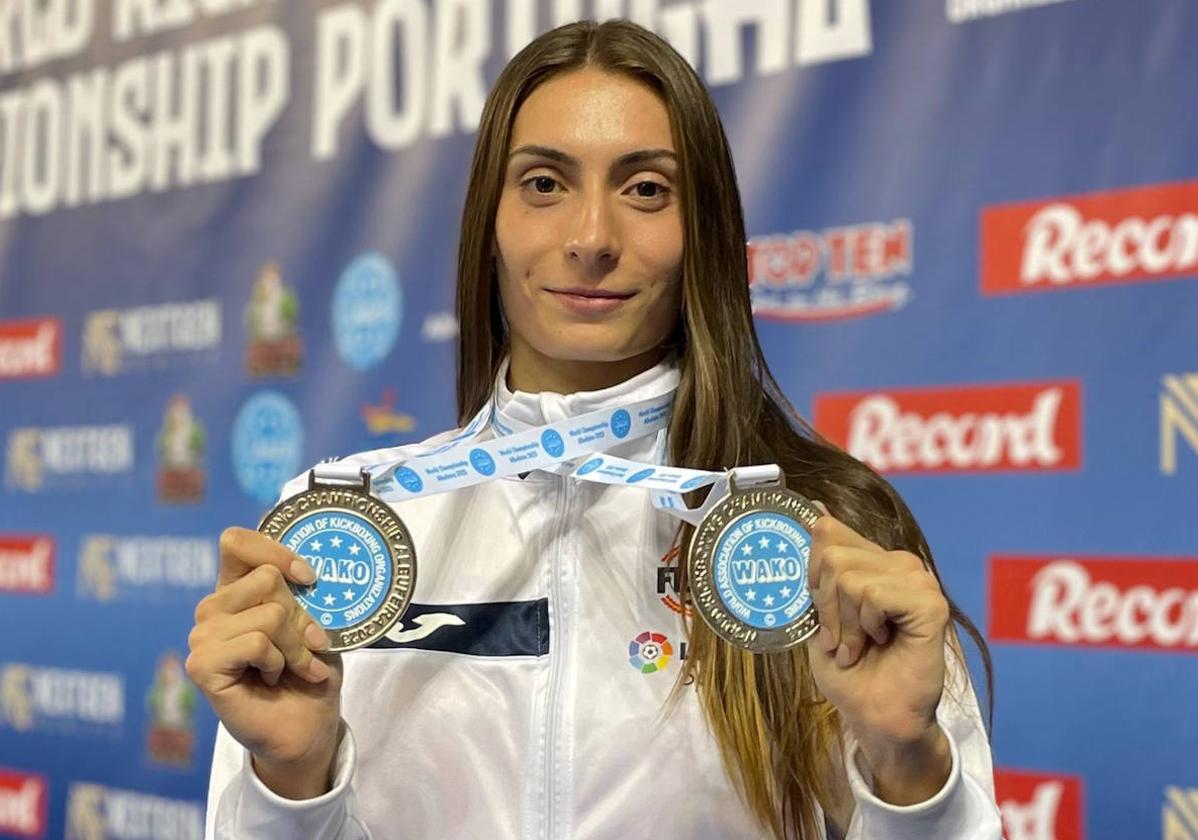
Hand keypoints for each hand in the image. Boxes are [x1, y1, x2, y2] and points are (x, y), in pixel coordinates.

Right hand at [186, 527, 342, 798]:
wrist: (307, 725)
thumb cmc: (310, 670)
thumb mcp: (313, 623)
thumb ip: (298, 594)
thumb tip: (300, 577)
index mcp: (236, 589)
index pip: (235, 542)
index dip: (274, 550)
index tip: (308, 578)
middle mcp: (213, 609)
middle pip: (266, 579)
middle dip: (302, 615)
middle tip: (308, 646)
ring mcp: (202, 637)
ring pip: (269, 614)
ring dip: (295, 645)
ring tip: (293, 667)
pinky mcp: (202, 666)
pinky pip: (256, 642)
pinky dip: (278, 662)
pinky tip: (273, 679)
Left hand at [804, 505, 951, 803]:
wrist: (875, 716)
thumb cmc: (848, 670)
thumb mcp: (820, 612)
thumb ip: (821, 564)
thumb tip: (815, 507)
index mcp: (875, 561)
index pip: (830, 532)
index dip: (812, 573)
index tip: (820, 612)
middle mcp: (900, 564)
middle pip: (833, 553)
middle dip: (824, 604)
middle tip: (839, 638)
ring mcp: (919, 581)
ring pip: (849, 575)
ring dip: (843, 622)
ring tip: (857, 646)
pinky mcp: (931, 603)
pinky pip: (874, 594)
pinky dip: (865, 624)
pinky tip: (880, 641)